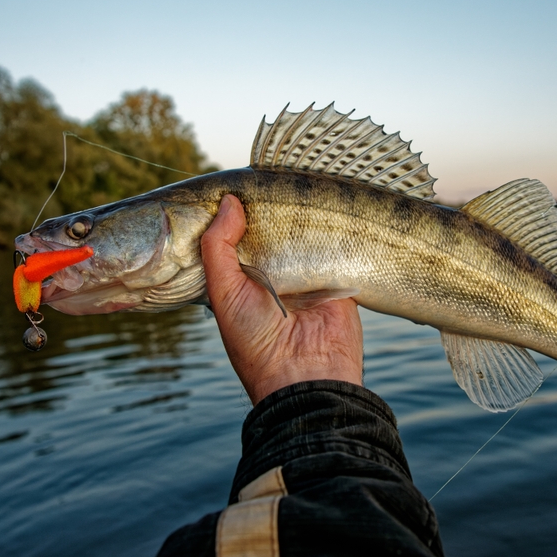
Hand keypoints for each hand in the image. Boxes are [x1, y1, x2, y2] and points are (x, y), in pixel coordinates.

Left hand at [200, 195, 363, 404]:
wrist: (308, 377)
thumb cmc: (255, 342)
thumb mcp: (224, 293)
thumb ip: (218, 247)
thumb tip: (229, 202)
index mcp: (241, 278)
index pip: (236, 235)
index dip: (233, 211)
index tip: (233, 182)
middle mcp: (273, 273)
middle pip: (270, 229)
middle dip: (269, 208)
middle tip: (268, 179)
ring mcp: (307, 273)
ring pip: (303, 232)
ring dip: (301, 215)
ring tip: (296, 186)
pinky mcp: (339, 274)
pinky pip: (336, 243)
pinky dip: (332, 228)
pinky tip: (325, 205)